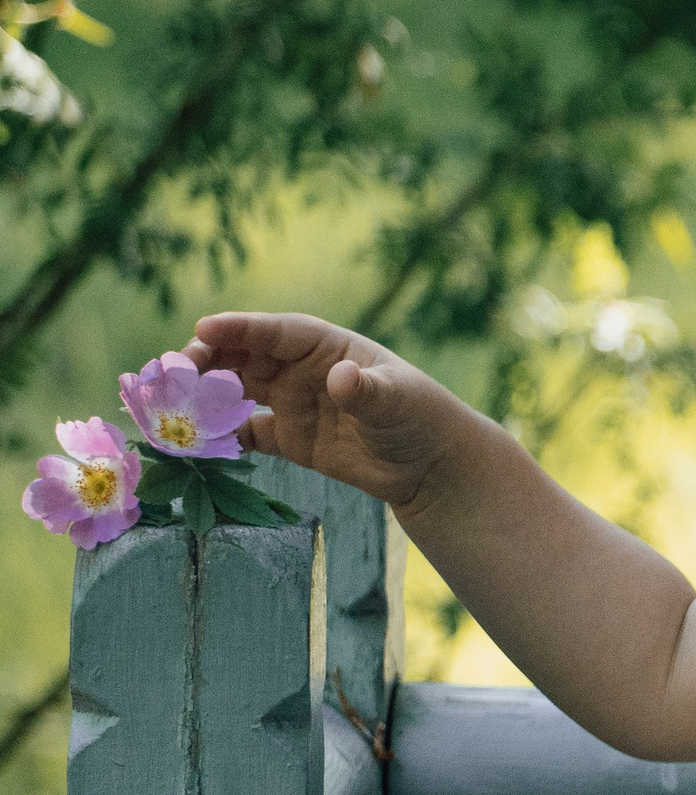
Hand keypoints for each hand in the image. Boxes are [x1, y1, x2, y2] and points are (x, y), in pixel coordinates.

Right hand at [183, 312, 475, 509]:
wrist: (429, 466)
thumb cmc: (420, 418)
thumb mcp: (396, 400)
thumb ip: (366, 390)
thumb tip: (342, 378)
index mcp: (327, 347)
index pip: (277, 330)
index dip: (240, 328)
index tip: (203, 328)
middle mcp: (302, 369)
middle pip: (245, 355)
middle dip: (208, 358)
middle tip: (173, 369)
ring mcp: (292, 403)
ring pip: (237, 390)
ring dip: (204, 393)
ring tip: (168, 402)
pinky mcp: (289, 439)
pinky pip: (244, 432)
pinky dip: (218, 435)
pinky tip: (191, 442)